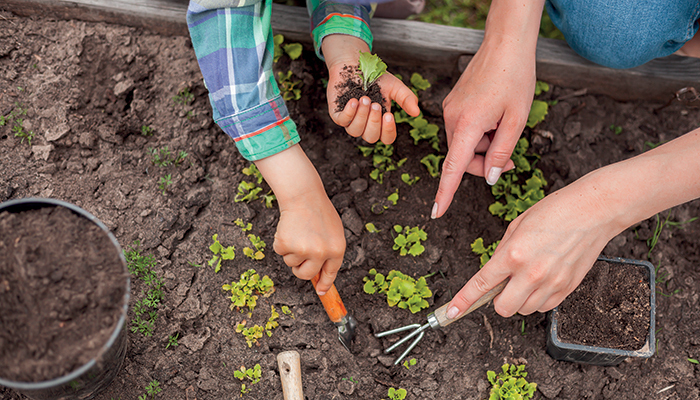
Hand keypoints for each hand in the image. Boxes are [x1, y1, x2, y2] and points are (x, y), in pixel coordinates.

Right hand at [273, 188, 345, 295]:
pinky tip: (289, 229)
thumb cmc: (319, 212)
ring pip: (291, 263)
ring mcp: (304, 249)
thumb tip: (320, 275)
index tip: (321, 292)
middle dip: (300, 270)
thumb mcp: (333, 232)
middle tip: (299, 256)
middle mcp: (321, 253)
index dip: (325, 284)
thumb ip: (329, 252)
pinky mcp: (287, 245)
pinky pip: (281, 252)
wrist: (303, 196)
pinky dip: (281, 243)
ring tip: (298, 232)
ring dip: (291, 251)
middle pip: (306, 275)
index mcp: (336, 249)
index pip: (330, 273)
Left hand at [321, 34, 419, 143]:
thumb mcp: (395, 87)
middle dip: (373, 121)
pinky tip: (353, 101)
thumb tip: (416, 112)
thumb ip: (406, 99)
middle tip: (375, 104)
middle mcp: (365, 124)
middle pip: (370, 137)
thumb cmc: (376, 77)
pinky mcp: (337, 113)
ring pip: (355, 131)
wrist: (357, 63)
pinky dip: (349, 113)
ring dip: (361, 116)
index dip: (388, 131)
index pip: (386, 138)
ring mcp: (351, 120)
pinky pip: (341, 121)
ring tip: (364, 99)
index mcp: (381, 121)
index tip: (389, 115)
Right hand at [432, 0, 544, 218]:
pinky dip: (478, 133)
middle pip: (462, 158)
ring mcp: (449, 110)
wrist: (504, 45)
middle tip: (509, 160)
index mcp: (468, 124)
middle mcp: (452, 118)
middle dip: (483, 163)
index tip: (436, 212)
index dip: (446, 193)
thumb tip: (489, 178)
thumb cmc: (514, 78)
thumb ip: (502, 152)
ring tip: (504, 126)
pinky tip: (495, 116)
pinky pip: (463, 130)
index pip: (453, 167)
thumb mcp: (516, 120)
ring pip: (464, 145)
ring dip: (483, 146)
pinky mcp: (452, 104)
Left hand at [446, 174, 617, 317]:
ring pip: (524, 310)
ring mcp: (551, 283)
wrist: (593, 211)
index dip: (463, 301)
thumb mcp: (517, 225)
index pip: (481, 285)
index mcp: (513, 254)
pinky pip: (545, 307)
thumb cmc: (556, 211)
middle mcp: (531, 273)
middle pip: (503, 309)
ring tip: (529, 276)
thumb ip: (502, 252)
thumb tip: (494, 272)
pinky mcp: (567, 288)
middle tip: (505, 284)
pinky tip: (543, 279)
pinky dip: (539, 299)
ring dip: (520, 299)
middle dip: (499, 300)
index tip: (452, 311)